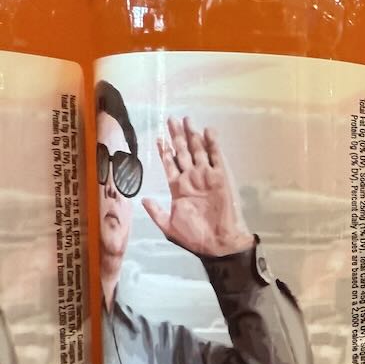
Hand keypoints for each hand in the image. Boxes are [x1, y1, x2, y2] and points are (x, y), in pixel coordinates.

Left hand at [144, 117, 254, 257]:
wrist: (218, 243)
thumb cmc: (194, 237)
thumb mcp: (168, 226)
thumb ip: (156, 211)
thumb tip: (143, 199)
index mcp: (178, 188)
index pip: (170, 164)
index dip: (164, 150)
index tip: (159, 136)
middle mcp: (191, 179)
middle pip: (182, 152)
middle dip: (177, 136)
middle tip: (172, 120)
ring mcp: (206, 176)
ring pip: (198, 151)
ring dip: (192, 135)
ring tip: (187, 120)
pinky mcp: (220, 177)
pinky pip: (216, 157)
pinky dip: (212, 144)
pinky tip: (207, 131)